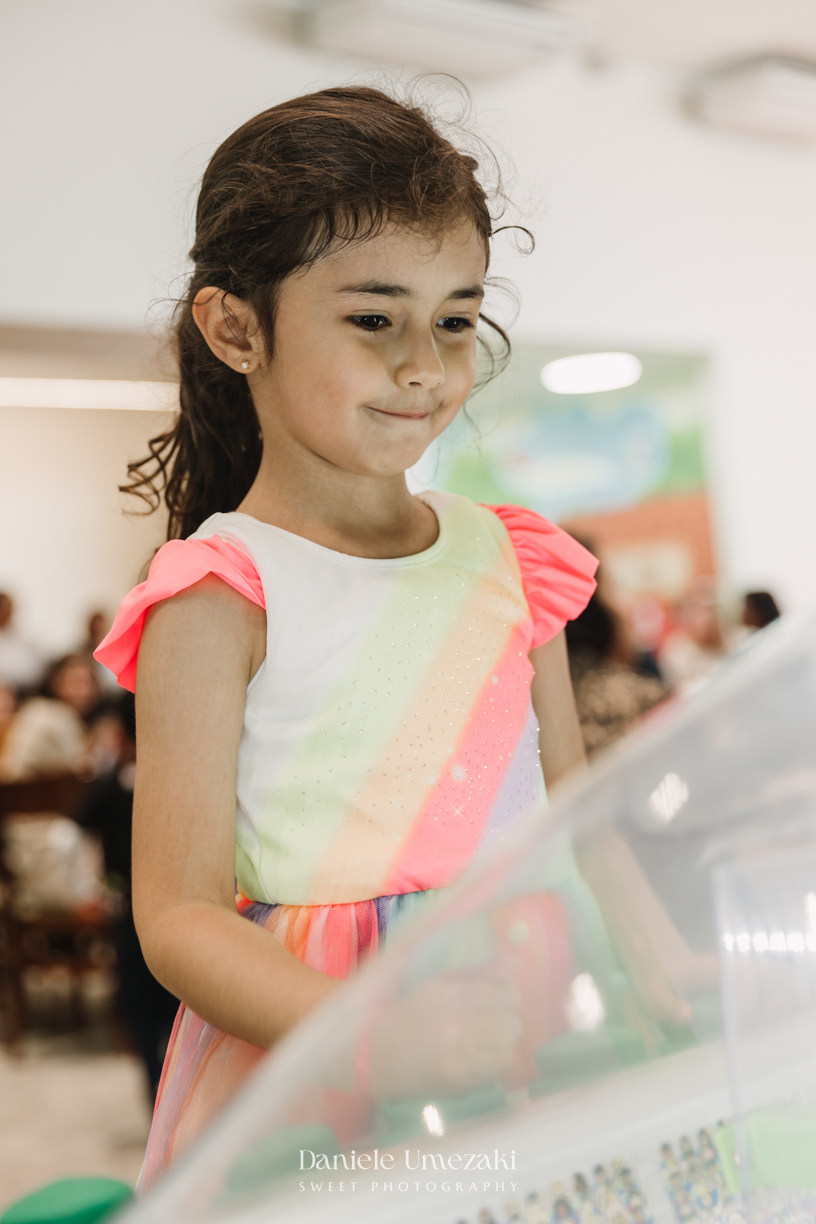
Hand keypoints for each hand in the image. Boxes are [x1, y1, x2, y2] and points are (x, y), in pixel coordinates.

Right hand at [369, 971, 520, 1099]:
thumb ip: (478, 972)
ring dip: (502, 1042)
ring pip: (507, 1045)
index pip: (504, 992)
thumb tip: (514, 963)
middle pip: (511, 1020)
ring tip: (486, 1042)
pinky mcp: (459, 1079)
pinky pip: (497, 1067)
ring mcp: (458, 1053)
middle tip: (494, 1023)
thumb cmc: (410, 1015)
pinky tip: (479, 1058)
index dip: (508, 996)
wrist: (377, 1056)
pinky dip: (494, 1062)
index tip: (500, 1001)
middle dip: (508, 1020)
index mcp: (449, 992)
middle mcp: (455, 1021)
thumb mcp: (438, 984)